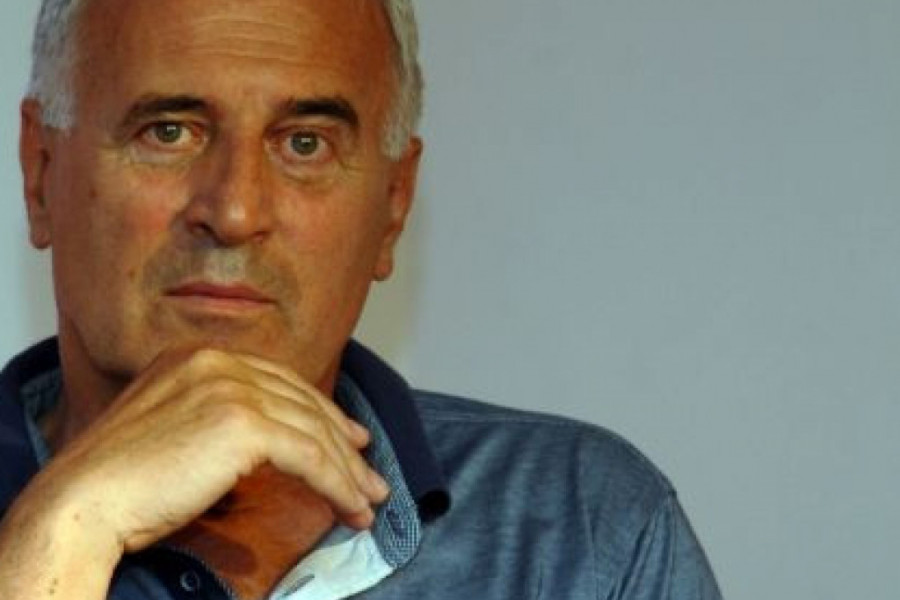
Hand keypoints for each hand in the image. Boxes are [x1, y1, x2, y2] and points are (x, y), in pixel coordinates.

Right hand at [6, 346, 387, 554]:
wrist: (83, 501)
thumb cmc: (119, 481)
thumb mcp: (172, 429)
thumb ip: (216, 420)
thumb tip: (268, 442)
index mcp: (197, 357)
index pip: (278, 381)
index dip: (320, 411)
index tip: (348, 438)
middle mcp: (217, 362)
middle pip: (302, 403)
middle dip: (342, 444)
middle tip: (367, 475)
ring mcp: (230, 388)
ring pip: (313, 431)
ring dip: (348, 472)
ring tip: (367, 502)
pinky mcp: (244, 424)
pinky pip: (311, 457)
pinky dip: (338, 485)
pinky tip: (351, 509)